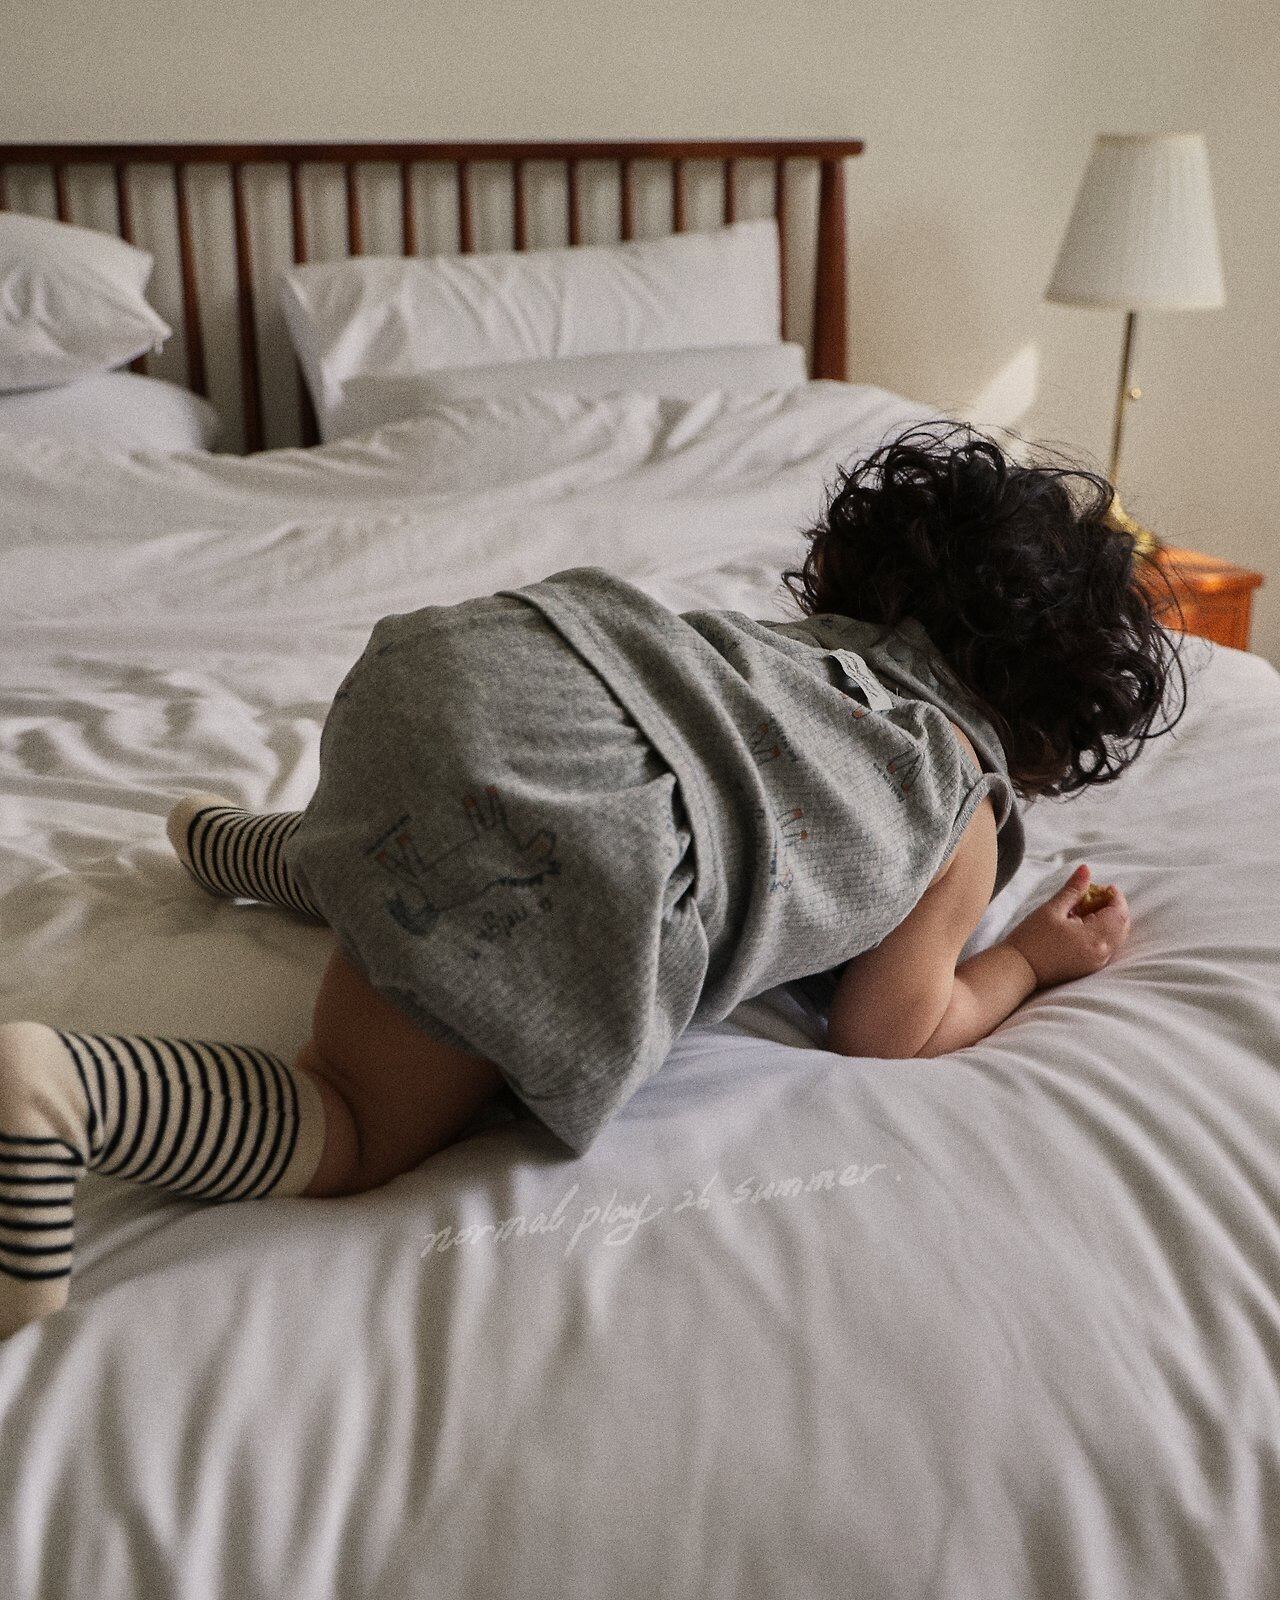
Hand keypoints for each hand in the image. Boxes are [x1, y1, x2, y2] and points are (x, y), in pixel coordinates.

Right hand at [1004, 864, 1130, 988]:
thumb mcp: (1052, 909)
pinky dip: (1102, 933)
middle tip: (1095, 896)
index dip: (1116, 897)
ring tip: (1087, 910)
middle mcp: (1101, 953)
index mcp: (1095, 938)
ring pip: (1116, 937)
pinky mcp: (1089, 969)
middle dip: (1114, 908)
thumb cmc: (1031, 939)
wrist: (1017, 971)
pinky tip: (1083, 926)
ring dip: (1108, 921)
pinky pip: (1105, 947)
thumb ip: (1073, 889)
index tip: (1104, 886)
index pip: (1120, 913)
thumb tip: (1086, 869)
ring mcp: (1096, 963)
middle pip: (1122, 926)